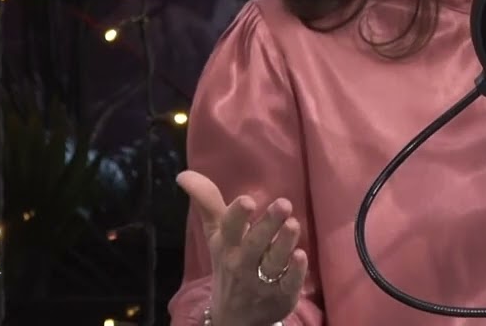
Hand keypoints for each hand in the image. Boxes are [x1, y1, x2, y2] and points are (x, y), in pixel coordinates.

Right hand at [177, 170, 308, 324]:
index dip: (237, 215)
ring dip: (284, 243)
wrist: (233, 316)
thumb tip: (184, 174)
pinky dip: (295, 271)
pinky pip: (289, 283)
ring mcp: (263, 281)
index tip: (248, 200)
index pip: (229, 229)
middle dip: (268, 224)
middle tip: (283, 203)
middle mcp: (243, 263)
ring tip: (293, 224)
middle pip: (255, 243)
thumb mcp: (216, 236)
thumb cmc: (229, 263)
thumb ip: (207, 203)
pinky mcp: (282, 294)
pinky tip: (301, 255)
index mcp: (227, 246)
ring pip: (274, 261)